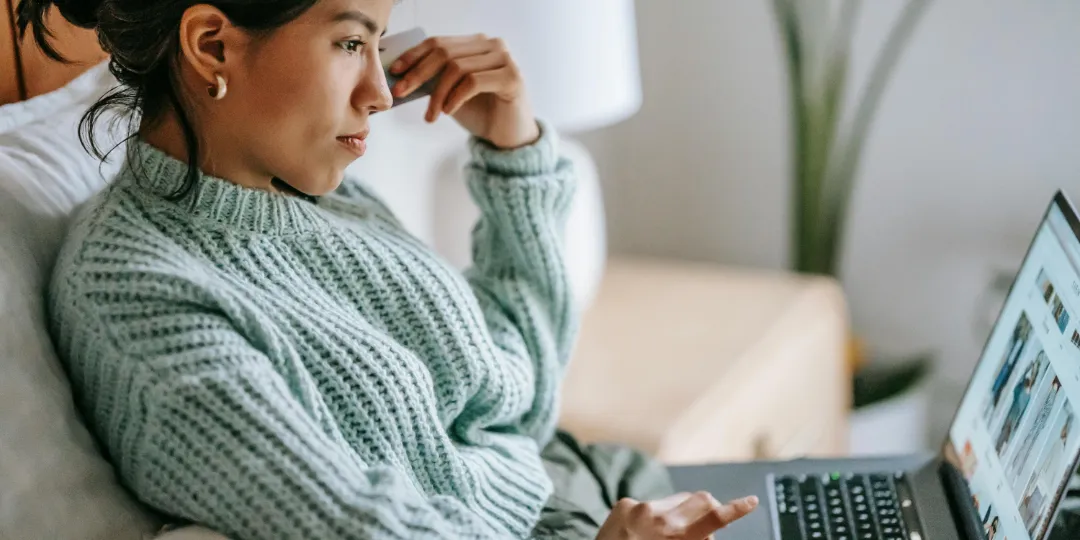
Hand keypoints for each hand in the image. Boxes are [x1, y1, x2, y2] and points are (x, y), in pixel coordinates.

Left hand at [388, 34, 540, 149]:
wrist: (509, 137)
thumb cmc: (481, 113)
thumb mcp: (451, 93)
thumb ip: (433, 80)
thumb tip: (401, 75)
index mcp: (476, 44)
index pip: (438, 42)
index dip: (413, 55)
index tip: (394, 71)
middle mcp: (492, 45)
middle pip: (445, 52)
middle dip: (418, 73)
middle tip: (401, 92)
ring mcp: (504, 59)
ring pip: (457, 68)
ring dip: (437, 93)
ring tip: (431, 114)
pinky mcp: (512, 77)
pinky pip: (473, 82)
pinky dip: (455, 97)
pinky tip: (448, 112)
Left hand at [595, 492, 758, 539]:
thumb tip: (708, 535)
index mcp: (676, 535)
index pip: (713, 518)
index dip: (736, 509)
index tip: (751, 501)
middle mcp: (659, 517)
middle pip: (700, 499)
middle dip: (710, 508)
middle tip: (706, 525)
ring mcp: (640, 507)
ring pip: (675, 501)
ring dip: (678, 514)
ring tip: (664, 536)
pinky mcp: (624, 503)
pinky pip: (650, 504)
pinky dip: (653, 516)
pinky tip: (642, 533)